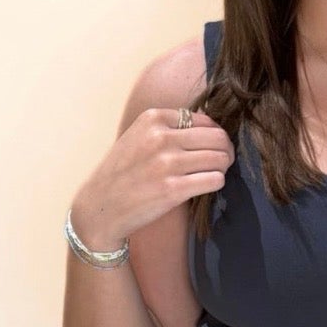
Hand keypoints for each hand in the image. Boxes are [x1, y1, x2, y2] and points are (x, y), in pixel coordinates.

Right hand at [71, 107, 234, 249]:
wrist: (101, 206)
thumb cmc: (122, 173)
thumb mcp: (138, 136)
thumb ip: (169, 128)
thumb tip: (212, 128)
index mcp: (153, 119)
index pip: (205, 120)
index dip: (214, 135)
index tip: (211, 148)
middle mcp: (160, 138)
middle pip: (218, 137)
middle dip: (225, 150)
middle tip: (221, 162)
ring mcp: (167, 164)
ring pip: (220, 158)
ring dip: (223, 167)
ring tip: (212, 174)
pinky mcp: (173, 190)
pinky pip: (215, 180)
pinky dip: (216, 183)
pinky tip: (205, 186)